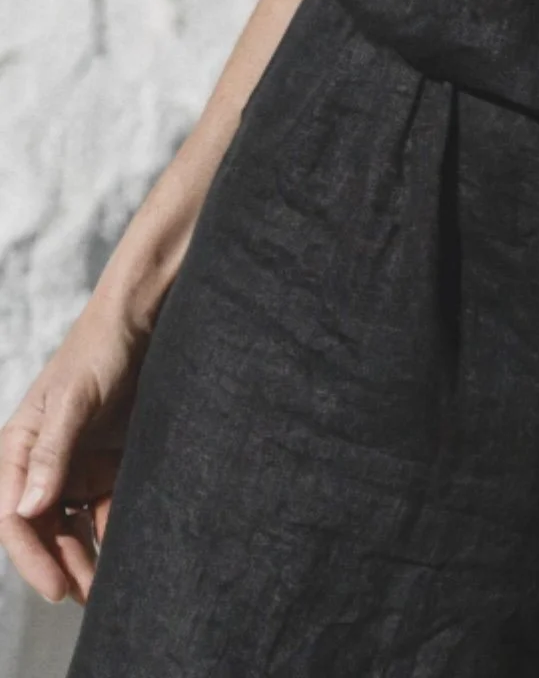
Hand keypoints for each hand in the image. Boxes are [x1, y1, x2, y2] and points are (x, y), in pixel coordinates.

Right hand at [0, 302, 148, 604]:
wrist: (144, 320)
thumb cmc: (100, 349)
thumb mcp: (75, 399)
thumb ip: (53, 451)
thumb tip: (28, 510)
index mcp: (18, 448)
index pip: (14, 517)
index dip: (31, 557)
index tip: (56, 587)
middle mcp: (41, 463)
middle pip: (42, 529)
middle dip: (60, 566)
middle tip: (85, 598)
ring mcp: (74, 465)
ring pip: (72, 526)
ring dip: (84, 557)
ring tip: (104, 590)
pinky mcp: (106, 463)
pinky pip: (104, 508)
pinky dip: (111, 533)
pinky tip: (126, 555)